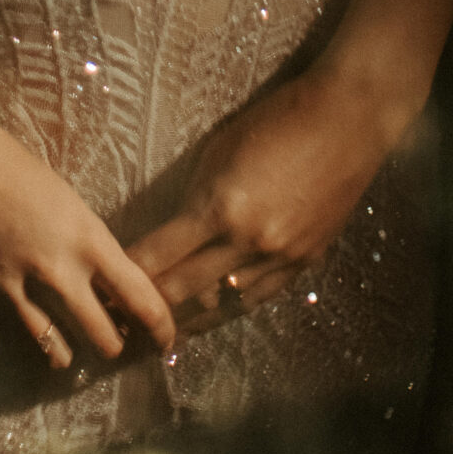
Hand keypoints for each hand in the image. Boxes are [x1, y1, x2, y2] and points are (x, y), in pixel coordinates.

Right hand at [0, 74, 176, 368]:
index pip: (140, 297)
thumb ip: (88, 243)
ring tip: (67, 358)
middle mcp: (56, 268)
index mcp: (87, 238)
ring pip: (55, 349)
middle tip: (114, 346)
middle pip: (103, 336)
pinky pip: (1, 340)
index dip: (160, 327)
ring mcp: (14, 284)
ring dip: (65, 356)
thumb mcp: (67, 200)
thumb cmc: (14, 165)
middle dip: (113, 346)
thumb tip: (105, 281)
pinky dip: (11, 348)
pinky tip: (16, 350)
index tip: (165, 340)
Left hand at [126, 65, 391, 333]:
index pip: (157, 257)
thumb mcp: (220, 149)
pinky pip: (257, 297)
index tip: (104, 284)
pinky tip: (209, 317)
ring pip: (220, 306)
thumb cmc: (277, 120)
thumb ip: (195, 196)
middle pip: (181, 291)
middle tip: (121, 320)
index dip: (126, 275)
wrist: (348, 120)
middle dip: (147, 307)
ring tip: (158, 334)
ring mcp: (280, 257)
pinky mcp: (305, 262)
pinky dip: (228, 308)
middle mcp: (248, 242)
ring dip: (186, 319)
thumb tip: (170, 232)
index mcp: (220, 208)